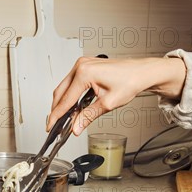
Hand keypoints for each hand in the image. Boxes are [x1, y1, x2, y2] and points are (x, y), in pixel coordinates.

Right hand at [47, 56, 185, 134]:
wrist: (141, 73)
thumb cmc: (129, 82)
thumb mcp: (107, 104)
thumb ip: (88, 117)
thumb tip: (76, 127)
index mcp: (84, 73)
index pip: (65, 100)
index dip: (56, 116)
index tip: (51, 126)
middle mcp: (81, 66)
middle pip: (60, 92)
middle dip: (57, 110)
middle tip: (55, 125)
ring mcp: (82, 64)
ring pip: (65, 87)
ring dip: (63, 103)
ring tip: (65, 118)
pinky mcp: (86, 66)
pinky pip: (72, 82)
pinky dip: (70, 95)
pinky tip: (73, 107)